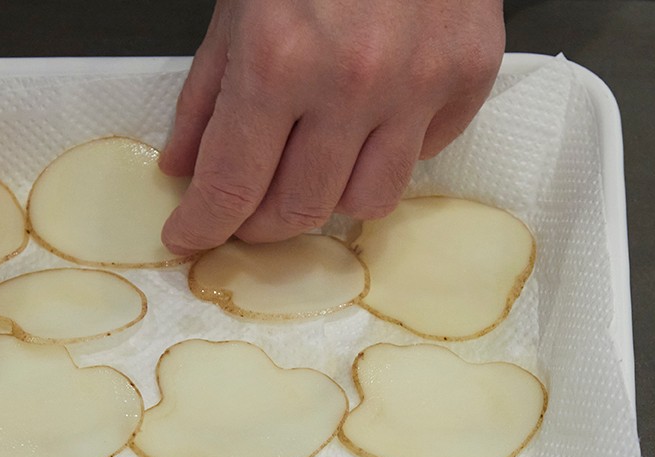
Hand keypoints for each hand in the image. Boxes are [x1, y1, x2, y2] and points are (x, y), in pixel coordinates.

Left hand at [158, 0, 503, 254]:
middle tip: (245, 213)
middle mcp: (352, 85)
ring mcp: (418, 86)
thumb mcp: (239, 4)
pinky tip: (369, 117)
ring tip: (310, 166)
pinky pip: (421, 156)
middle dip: (261, 224)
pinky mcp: (467, 79)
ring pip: (367, 201)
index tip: (191, 235)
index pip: (233, 185)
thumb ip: (209, 93)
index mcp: (280, 60)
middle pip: (300, 210)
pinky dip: (388, 150)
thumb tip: (187, 165)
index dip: (204, 225)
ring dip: (328, 196)